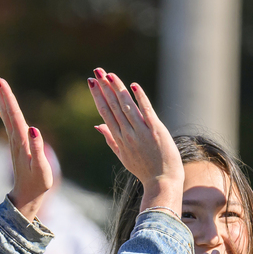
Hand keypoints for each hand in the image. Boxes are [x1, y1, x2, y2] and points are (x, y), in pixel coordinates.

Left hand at [0, 73, 53, 219]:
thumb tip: (33, 128)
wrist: (27, 196)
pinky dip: (1, 109)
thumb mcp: (41, 168)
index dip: (7, 96)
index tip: (0, 80)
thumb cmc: (38, 184)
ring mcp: (14, 139)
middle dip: (0, 91)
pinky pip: (7, 120)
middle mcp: (15, 137)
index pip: (13, 113)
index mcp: (21, 140)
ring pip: (4, 113)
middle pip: (6, 110)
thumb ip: (38, 148)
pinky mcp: (15, 143)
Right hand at [87, 68, 182, 216]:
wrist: (162, 182)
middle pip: (113, 106)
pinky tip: (133, 86)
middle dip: (104, 87)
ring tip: (109, 74)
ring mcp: (141, 132)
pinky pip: (146, 111)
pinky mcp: (156, 130)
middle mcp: (127, 134)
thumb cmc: (144, 170)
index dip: (97, 96)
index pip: (105, 112)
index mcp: (119, 139)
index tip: (91, 82)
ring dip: (117, 88)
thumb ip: (110, 139)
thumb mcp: (123, 156)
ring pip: (126, 106)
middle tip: (96, 71)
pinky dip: (140, 98)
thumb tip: (97, 125)